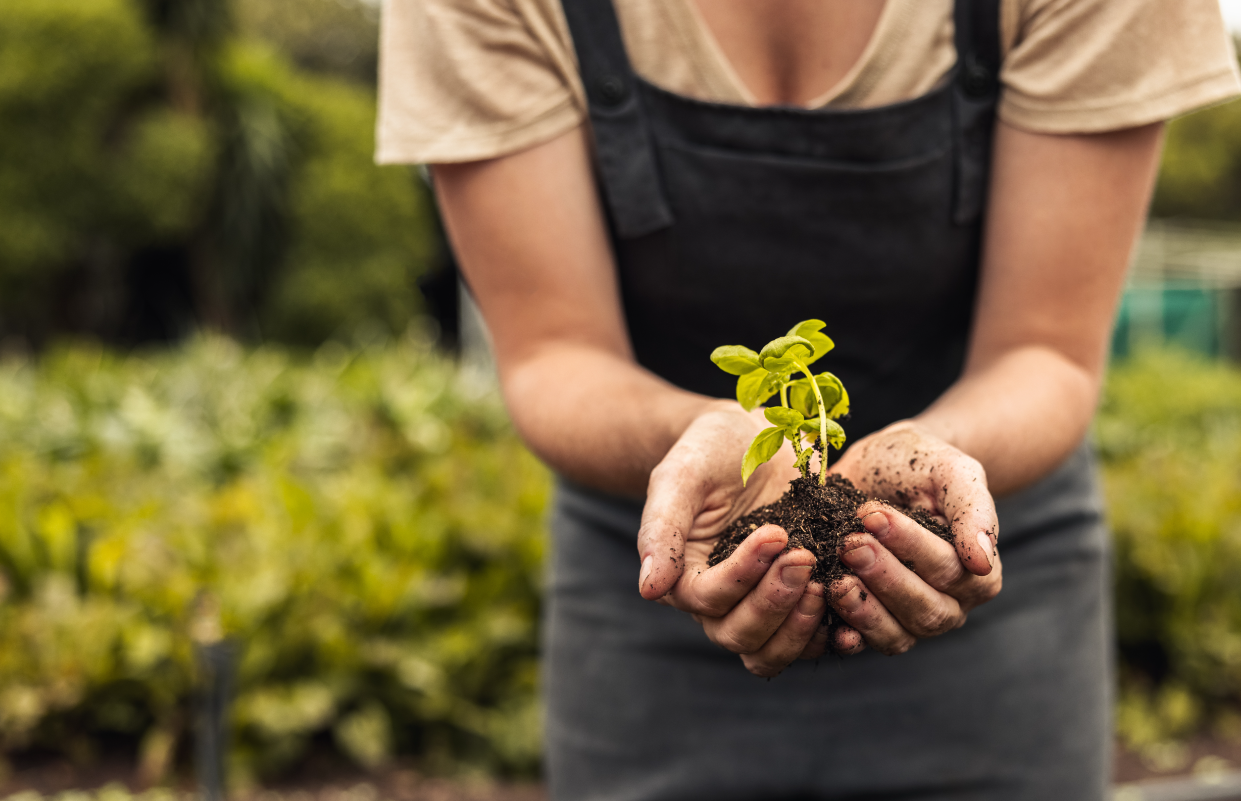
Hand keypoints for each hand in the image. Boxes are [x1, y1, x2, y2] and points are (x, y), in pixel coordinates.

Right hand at [637, 402, 851, 675]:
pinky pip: (813, 639)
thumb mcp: (679, 476)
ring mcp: (761, 605)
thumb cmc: (708, 451)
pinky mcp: (800, 600)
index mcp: (684, 576)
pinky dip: (832, 632)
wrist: (752, 437)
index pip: (708, 599)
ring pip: (773, 651)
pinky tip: (852, 604)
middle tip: (803, 556)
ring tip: (827, 582)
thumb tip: (649, 590)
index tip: (776, 533)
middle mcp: (720, 603)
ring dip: (801, 626)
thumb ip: (661, 528)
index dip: (743, 575)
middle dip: (775, 602)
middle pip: (740, 635)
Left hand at [828, 421, 1001, 654]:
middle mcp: (949, 605)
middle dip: (884, 576)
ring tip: (834, 579)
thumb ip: (973, 510)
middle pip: (924, 609)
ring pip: (895, 634)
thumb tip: (982, 561)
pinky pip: (862, 643)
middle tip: (850, 543)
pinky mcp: (871, 624)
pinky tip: (823, 613)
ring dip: (863, 609)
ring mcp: (908, 620)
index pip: (949, 569)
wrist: (878, 466)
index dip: (910, 545)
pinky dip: (843, 634)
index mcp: (978, 573)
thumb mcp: (951, 470)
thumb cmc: (920, 464)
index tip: (873, 515)